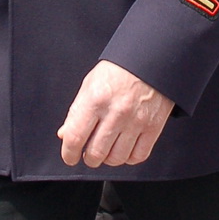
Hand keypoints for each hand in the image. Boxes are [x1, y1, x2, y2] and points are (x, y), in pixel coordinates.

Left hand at [58, 60, 174, 168]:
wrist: (151, 60)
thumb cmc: (119, 70)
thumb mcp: (90, 84)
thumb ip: (76, 112)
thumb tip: (65, 135)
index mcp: (96, 99)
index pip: (75, 137)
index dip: (69, 153)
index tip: (70, 156)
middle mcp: (116, 112)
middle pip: (96, 153)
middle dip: (89, 158)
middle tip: (89, 154)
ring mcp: (136, 121)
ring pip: (116, 158)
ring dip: (108, 159)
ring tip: (107, 150)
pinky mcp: (153, 127)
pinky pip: (138, 156)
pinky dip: (129, 158)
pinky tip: (124, 148)